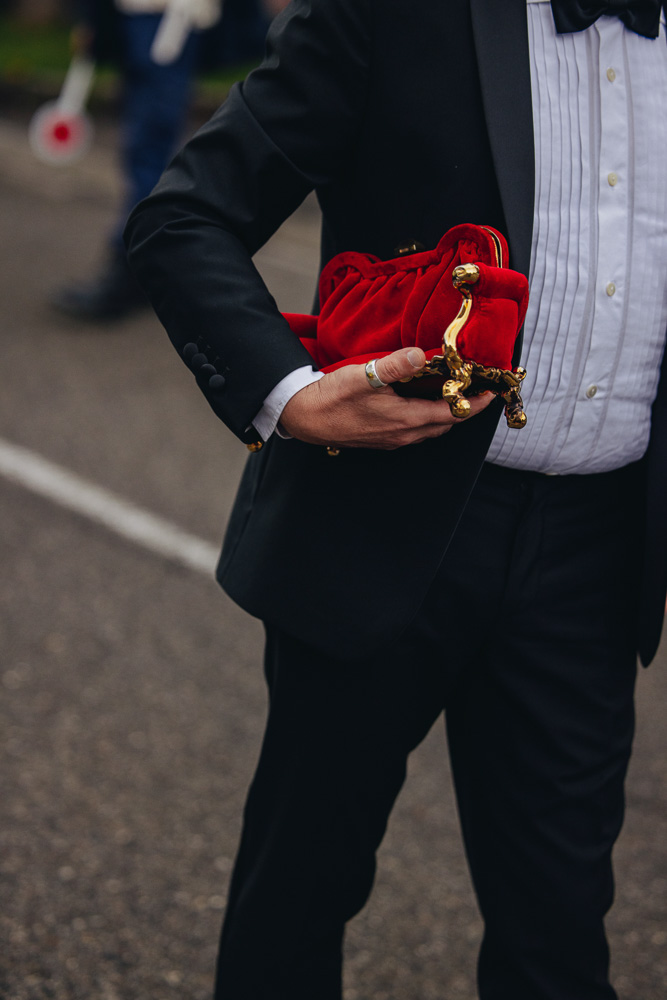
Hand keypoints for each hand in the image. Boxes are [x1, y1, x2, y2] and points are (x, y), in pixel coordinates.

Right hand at [280, 347, 494, 449]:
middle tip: (475, 390)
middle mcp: (403, 435)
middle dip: (464, 408)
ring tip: (452, 393)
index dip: (475, 404)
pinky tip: (419, 402)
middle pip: (445, 424)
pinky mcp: (380, 439)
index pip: (453, 413)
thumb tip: (420, 355)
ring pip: (430, 429)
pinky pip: (414, 430)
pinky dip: (426, 417)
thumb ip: (394, 365)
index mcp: (405, 420)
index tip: (491, 392)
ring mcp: (391, 440)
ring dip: (445, 414)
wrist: (302, 418)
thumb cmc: (330, 399)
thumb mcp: (363, 376)